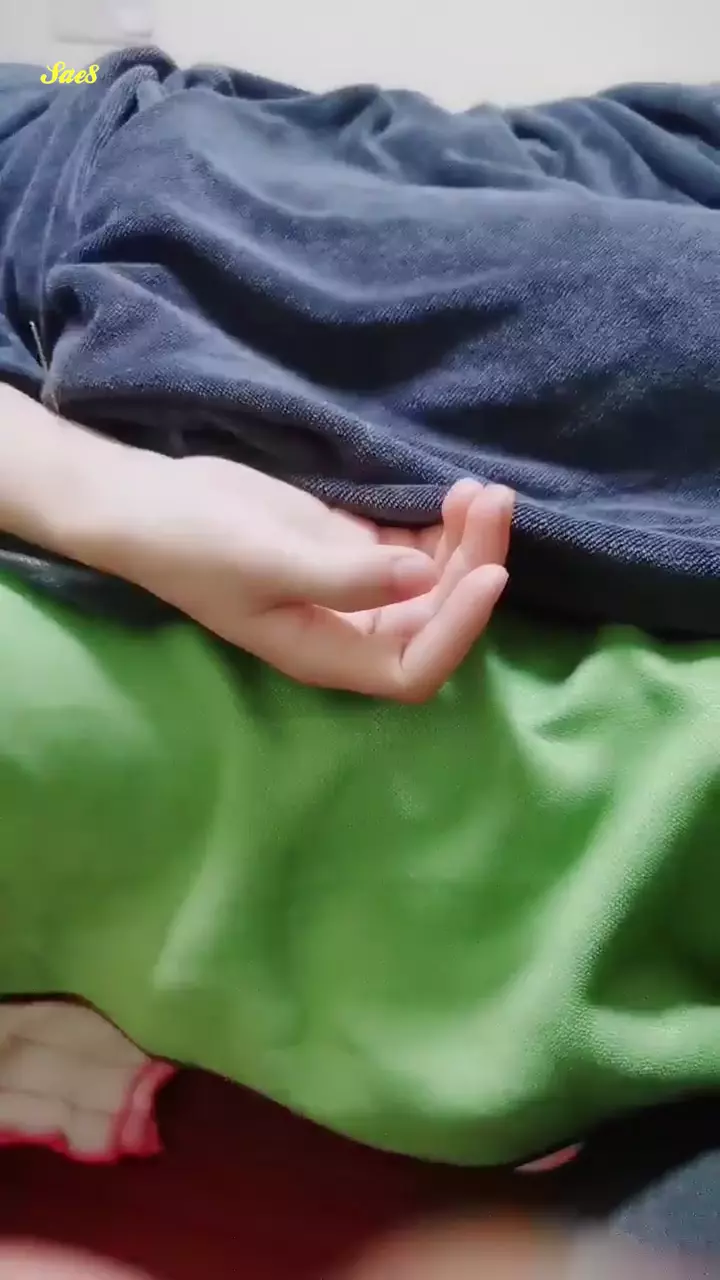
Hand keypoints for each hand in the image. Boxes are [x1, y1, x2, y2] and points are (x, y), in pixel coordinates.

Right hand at [94, 456, 511, 700]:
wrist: (152, 503)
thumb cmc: (195, 545)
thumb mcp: (266, 562)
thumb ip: (346, 577)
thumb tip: (423, 576)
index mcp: (327, 654)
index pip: (413, 668)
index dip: (459, 630)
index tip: (488, 572)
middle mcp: (351, 630)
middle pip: (437, 617)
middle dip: (472, 564)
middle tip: (490, 500)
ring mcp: (356, 588)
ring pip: (435, 579)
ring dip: (465, 541)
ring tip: (480, 490)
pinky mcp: (354, 549)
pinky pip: (416, 547)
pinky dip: (443, 525)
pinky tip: (454, 492)